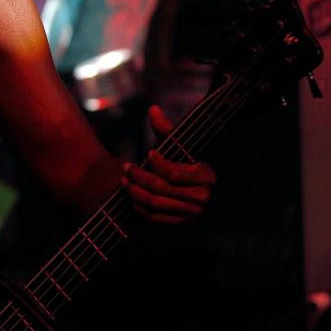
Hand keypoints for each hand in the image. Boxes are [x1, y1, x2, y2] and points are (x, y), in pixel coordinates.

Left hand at [121, 105, 215, 223]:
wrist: (191, 184)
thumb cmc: (182, 159)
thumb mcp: (176, 144)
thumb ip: (165, 128)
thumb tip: (152, 109)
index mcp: (205, 176)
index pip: (174, 173)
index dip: (157, 163)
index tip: (147, 153)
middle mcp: (201, 196)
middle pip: (161, 188)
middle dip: (139, 176)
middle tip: (126, 167)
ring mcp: (191, 212)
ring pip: (156, 202)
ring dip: (135, 191)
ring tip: (124, 179)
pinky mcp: (180, 221)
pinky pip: (155, 216)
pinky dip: (139, 206)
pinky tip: (130, 195)